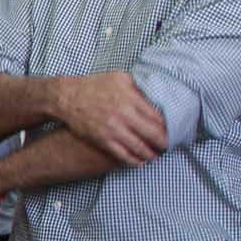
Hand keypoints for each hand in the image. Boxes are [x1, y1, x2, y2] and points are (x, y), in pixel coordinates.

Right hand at [51, 72, 167, 166]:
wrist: (67, 97)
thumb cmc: (94, 86)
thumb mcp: (119, 78)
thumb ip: (138, 88)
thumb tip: (153, 96)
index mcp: (131, 98)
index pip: (158, 116)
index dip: (168, 125)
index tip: (173, 129)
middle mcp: (125, 114)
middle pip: (154, 133)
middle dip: (164, 142)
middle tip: (169, 145)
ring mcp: (114, 129)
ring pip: (140, 147)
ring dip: (152, 154)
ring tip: (157, 156)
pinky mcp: (103, 140)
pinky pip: (124, 155)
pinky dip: (135, 161)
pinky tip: (141, 162)